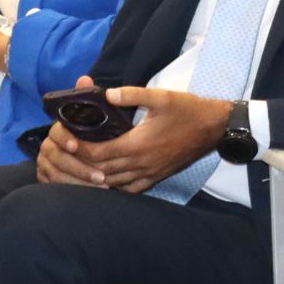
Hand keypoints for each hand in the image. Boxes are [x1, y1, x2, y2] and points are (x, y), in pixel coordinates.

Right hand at [37, 76, 108, 186]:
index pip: (56, 132)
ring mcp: (45, 163)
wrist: (90, 149)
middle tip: (100, 176)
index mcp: (59, 128)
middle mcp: (48, 146)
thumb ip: (88, 95)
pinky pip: (55, 186)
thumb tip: (84, 78)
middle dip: (78, 167)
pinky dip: (73, 189)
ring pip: (56, 174)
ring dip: (78, 181)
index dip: (64, 138)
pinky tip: (90, 193)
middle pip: (55, 157)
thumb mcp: (95, 112)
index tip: (76, 146)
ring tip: (102, 185)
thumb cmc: (94, 128)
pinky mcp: (47, 178)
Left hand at [48, 85, 230, 193]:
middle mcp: (140, 164)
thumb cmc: (188, 110)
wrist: (215, 127)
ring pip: (112, 183)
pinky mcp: (156, 177)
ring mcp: (148, 173)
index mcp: (138, 144)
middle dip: (81, 163)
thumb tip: (107, 94)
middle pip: (100, 171)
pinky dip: (114, 186)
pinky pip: (128, 189)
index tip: (68, 141)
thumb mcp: (162, 96)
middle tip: (69, 153)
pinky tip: (107, 178)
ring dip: (95, 177)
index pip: (98, 154)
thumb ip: (133, 94)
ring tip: (82, 165)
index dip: (80, 150)